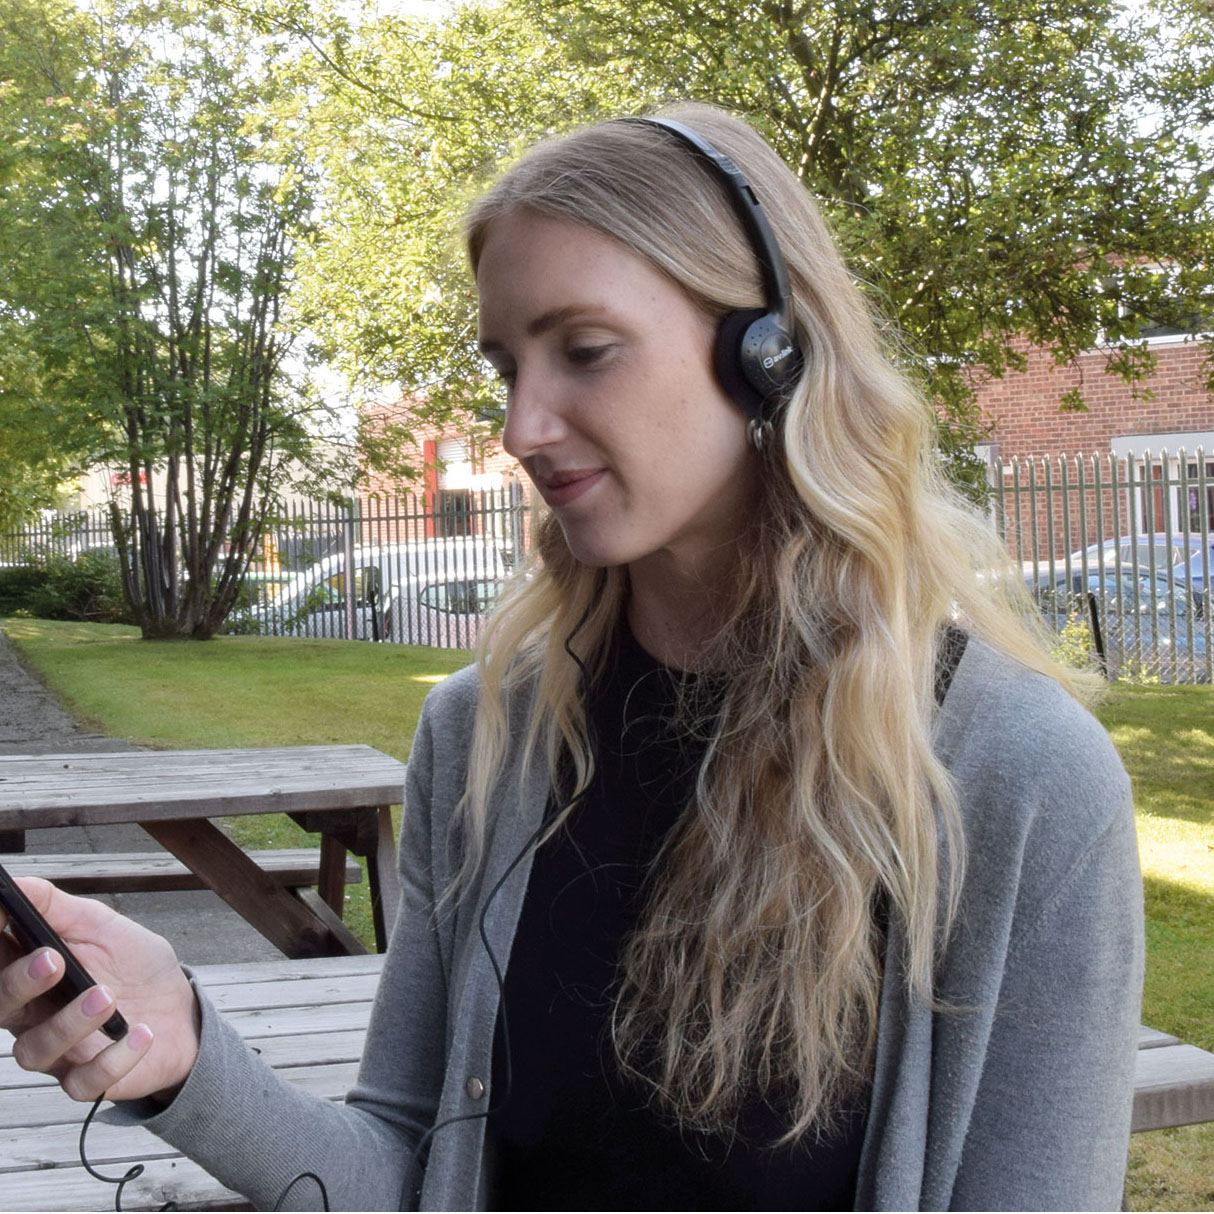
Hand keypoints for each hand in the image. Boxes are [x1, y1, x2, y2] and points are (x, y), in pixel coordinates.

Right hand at [0, 877, 199, 1103]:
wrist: (180, 1010)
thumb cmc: (133, 965)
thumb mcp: (101, 927)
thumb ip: (57, 908)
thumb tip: (18, 882)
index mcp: (28, 975)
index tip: (0, 917)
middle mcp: (33, 1016)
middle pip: (2, 1008)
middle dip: (20, 983)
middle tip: (53, 959)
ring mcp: (58, 1052)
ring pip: (37, 1049)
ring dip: (70, 1022)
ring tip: (106, 996)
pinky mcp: (87, 1079)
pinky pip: (84, 1081)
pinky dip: (112, 1058)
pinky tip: (140, 1033)